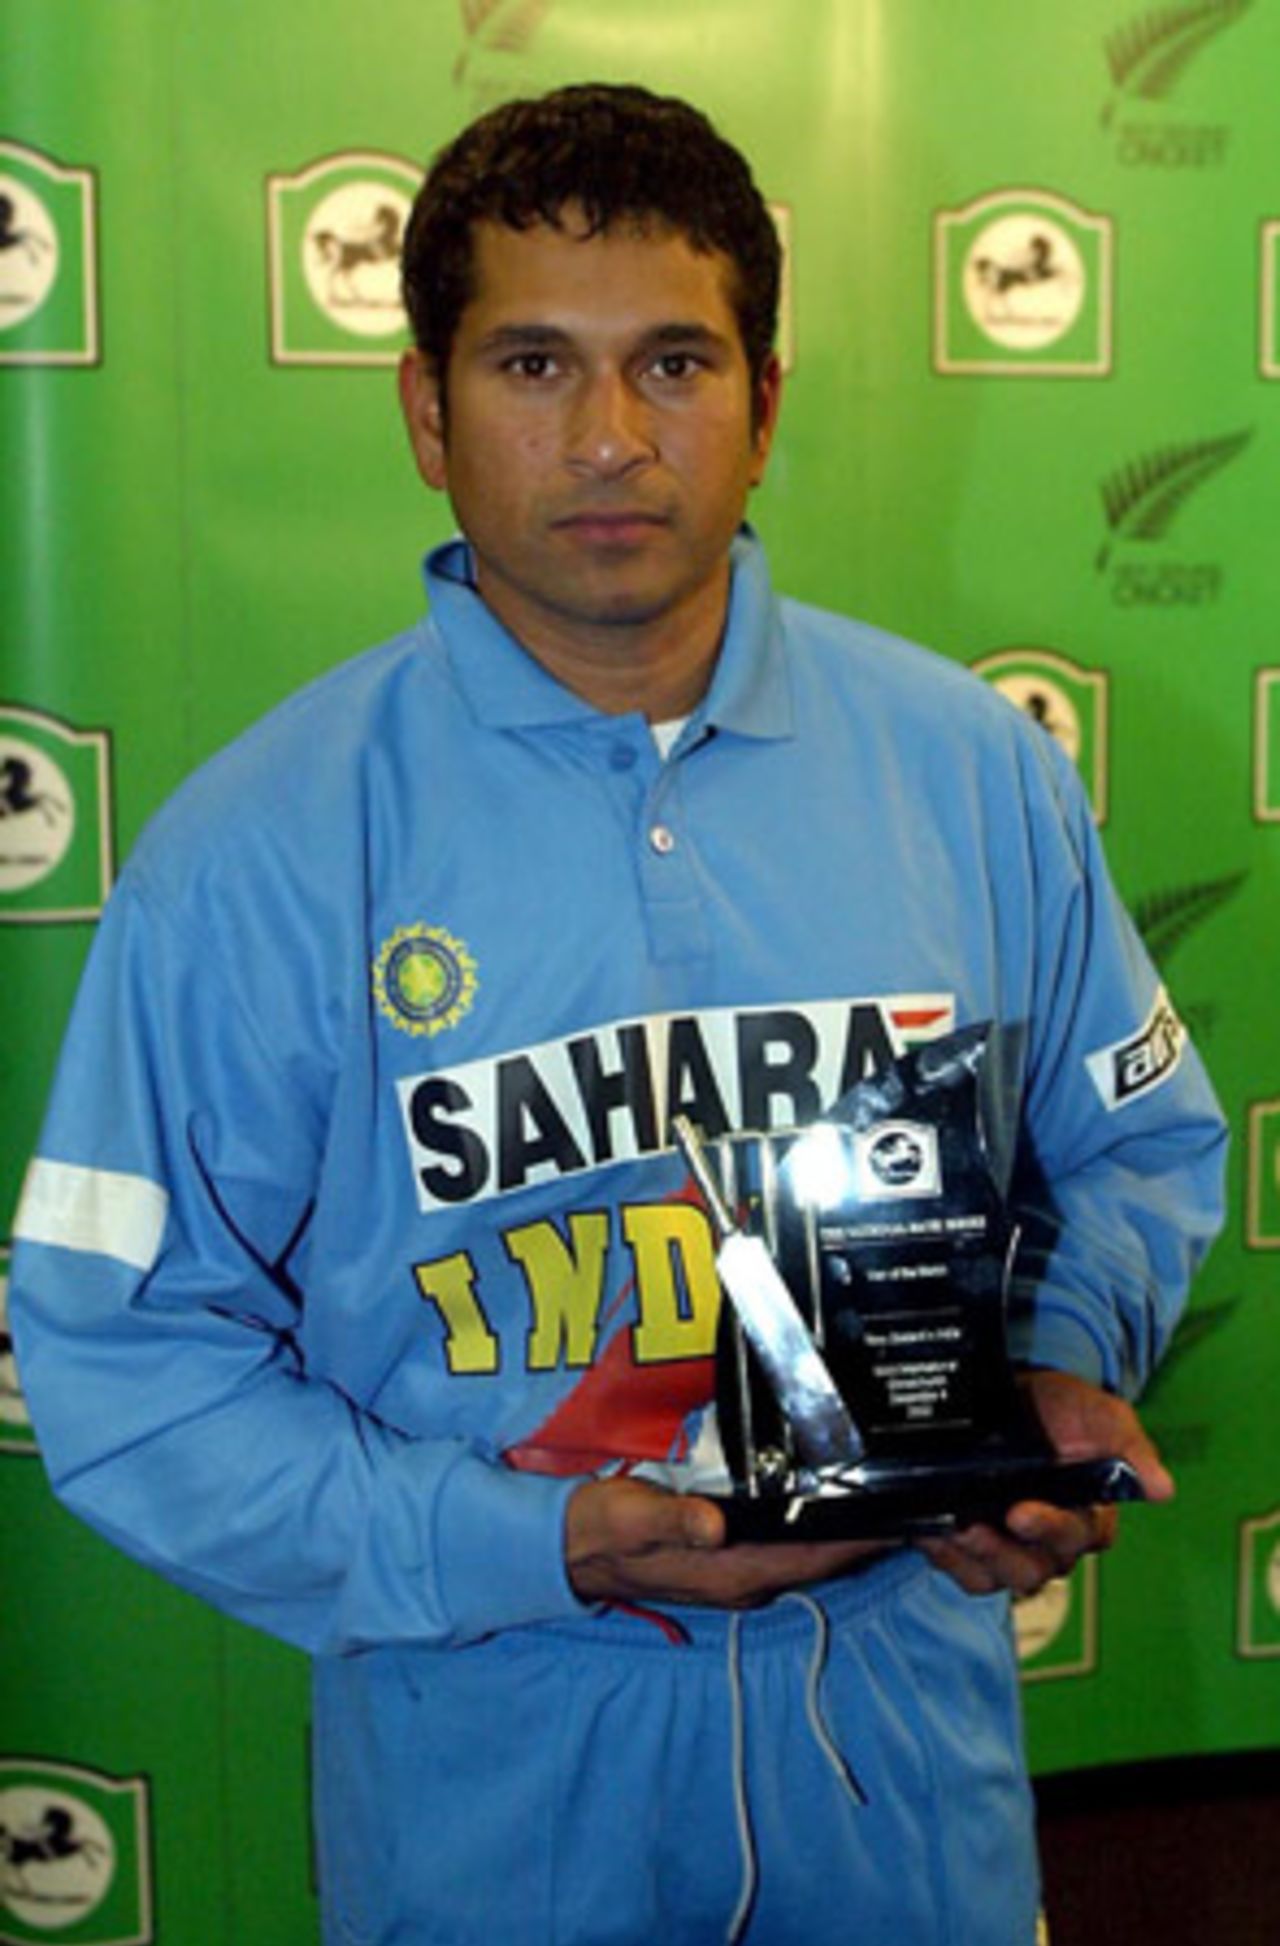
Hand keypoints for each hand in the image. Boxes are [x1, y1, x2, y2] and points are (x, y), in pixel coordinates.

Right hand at [566, 1474, 890, 1609]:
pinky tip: (834, 1507)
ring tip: (889, 1500)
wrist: (570, 1549)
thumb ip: (674, 1519)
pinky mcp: (729, 1563)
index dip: (860, 1543)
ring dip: (848, 1537)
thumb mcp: (631, 1515)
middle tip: (914, 1501)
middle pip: (823, 1561)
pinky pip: (790, 1551)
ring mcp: (738, 1575)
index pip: (812, 1558)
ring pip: (810, 1558)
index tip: (903, 1519)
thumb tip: (714, 1525)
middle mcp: (743, 1580)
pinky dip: (819, 1534)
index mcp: (730, 1571)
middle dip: (868, 1538)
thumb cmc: (601, 1527)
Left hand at [917, 1369, 1173, 1598]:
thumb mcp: (1096, 1412)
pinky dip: (946, 1558)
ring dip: (971, 1558)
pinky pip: (965, 1571)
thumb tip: (1163, 1488)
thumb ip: (1128, 1444)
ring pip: (998, 1578)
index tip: (1020, 1512)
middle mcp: (1052, 1539)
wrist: (1002, 1394)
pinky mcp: (976, 1546)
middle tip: (972, 1526)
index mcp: (1088, 1514)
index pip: (1079, 1538)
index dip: (1050, 1530)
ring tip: (949, 1530)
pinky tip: (931, 1532)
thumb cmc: (1057, 1406)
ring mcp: (1012, 1545)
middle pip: (1035, 1569)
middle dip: (1003, 1552)